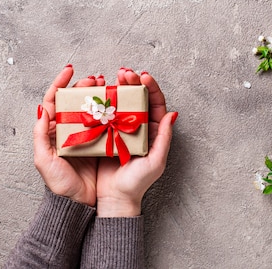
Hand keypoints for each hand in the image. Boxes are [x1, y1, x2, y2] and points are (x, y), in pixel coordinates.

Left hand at [33, 65, 105, 206]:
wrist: (80, 204)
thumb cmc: (60, 185)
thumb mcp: (44, 161)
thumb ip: (40, 135)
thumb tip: (42, 109)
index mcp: (53, 131)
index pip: (54, 100)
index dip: (60, 82)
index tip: (70, 69)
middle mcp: (69, 130)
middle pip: (75, 100)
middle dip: (84, 85)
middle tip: (96, 79)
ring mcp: (85, 135)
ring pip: (91, 108)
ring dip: (98, 94)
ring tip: (107, 85)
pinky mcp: (100, 142)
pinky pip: (105, 121)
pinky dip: (110, 110)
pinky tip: (116, 103)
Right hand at [95, 68, 177, 216]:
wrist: (115, 198)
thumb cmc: (137, 183)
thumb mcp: (156, 161)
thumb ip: (164, 137)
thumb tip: (172, 114)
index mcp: (153, 130)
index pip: (155, 103)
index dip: (150, 87)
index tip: (142, 76)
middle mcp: (139, 127)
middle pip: (138, 98)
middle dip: (132, 82)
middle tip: (123, 72)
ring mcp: (121, 129)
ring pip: (122, 102)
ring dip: (117, 88)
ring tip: (111, 78)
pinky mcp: (106, 133)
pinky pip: (106, 113)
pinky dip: (103, 101)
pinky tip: (99, 93)